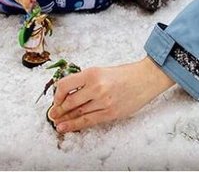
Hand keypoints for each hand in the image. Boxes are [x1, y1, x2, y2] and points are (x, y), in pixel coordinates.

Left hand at [47, 57, 173, 132]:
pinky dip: (75, 125)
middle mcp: (96, 87)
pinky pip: (88, 121)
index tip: (56, 98)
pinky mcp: (110, 113)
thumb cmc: (124, 74)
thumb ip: (85, 81)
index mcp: (93, 73)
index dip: (57, 94)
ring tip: (57, 123)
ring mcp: (103, 102)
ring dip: (65, 119)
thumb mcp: (102, 71)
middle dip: (59, 109)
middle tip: (53, 113)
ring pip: (78, 114)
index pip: (65, 85)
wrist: (145, 78)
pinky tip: (66, 127)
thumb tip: (68, 93)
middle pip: (69, 102)